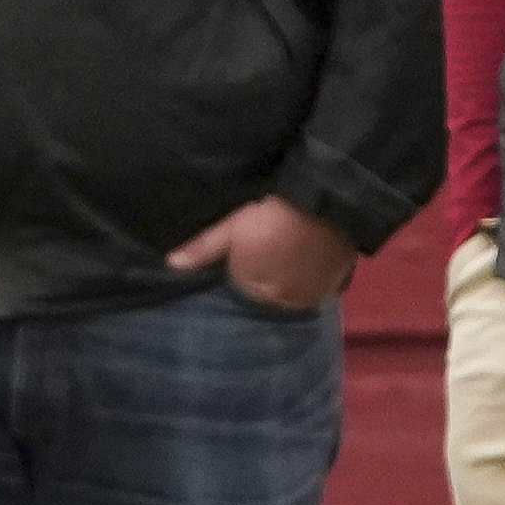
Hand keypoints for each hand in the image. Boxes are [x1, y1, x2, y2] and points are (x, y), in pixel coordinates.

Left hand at [166, 194, 356, 310]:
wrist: (328, 205)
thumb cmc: (272, 213)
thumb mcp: (232, 226)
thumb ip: (203, 248)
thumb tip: (171, 264)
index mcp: (250, 286)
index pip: (239, 284)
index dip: (243, 263)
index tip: (251, 243)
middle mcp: (278, 299)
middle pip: (265, 292)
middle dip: (265, 275)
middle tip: (274, 245)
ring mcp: (307, 297)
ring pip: (291, 295)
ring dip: (289, 282)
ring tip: (293, 254)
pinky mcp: (333, 289)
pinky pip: (317, 294)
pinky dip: (312, 283)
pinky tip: (312, 264)